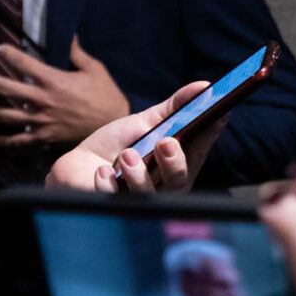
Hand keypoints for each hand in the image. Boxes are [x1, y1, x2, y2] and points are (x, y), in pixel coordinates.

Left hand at [0, 39, 130, 147]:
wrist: (114, 124)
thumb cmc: (106, 94)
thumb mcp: (94, 69)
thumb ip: (77, 53)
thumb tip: (71, 35)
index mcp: (53, 80)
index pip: (24, 63)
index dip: (9, 54)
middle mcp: (43, 99)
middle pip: (7, 88)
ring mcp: (42, 119)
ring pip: (7, 115)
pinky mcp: (45, 136)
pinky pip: (19, 139)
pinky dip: (5, 139)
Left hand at [44, 80, 209, 193]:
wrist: (78, 163)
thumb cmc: (117, 144)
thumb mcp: (146, 122)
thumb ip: (175, 108)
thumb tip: (204, 86)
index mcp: (176, 165)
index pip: (199, 151)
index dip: (209, 135)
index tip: (217, 116)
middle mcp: (164, 187)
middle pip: (179, 181)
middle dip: (174, 162)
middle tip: (165, 142)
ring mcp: (140, 201)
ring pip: (150, 195)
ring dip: (138, 174)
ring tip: (126, 155)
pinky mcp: (113, 210)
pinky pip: (116, 201)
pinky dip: (109, 184)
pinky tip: (102, 172)